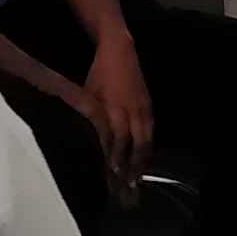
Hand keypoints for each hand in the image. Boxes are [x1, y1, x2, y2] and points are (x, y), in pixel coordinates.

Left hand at [81, 33, 155, 197]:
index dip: (115, 159)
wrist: (120, 49)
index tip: (111, 177)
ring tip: (139, 177)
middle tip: (129, 186)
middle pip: (135, 145)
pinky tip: (145, 155)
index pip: (116, 141)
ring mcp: (144, 109)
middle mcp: (133, 111)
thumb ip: (90, 119)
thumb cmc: (99, 73)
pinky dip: (148, 145)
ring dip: (142, 159)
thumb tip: (85, 140)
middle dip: (132, 166)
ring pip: (145, 139)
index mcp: (115, 109)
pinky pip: (150, 131)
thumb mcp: (88, 95)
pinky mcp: (149, 106)